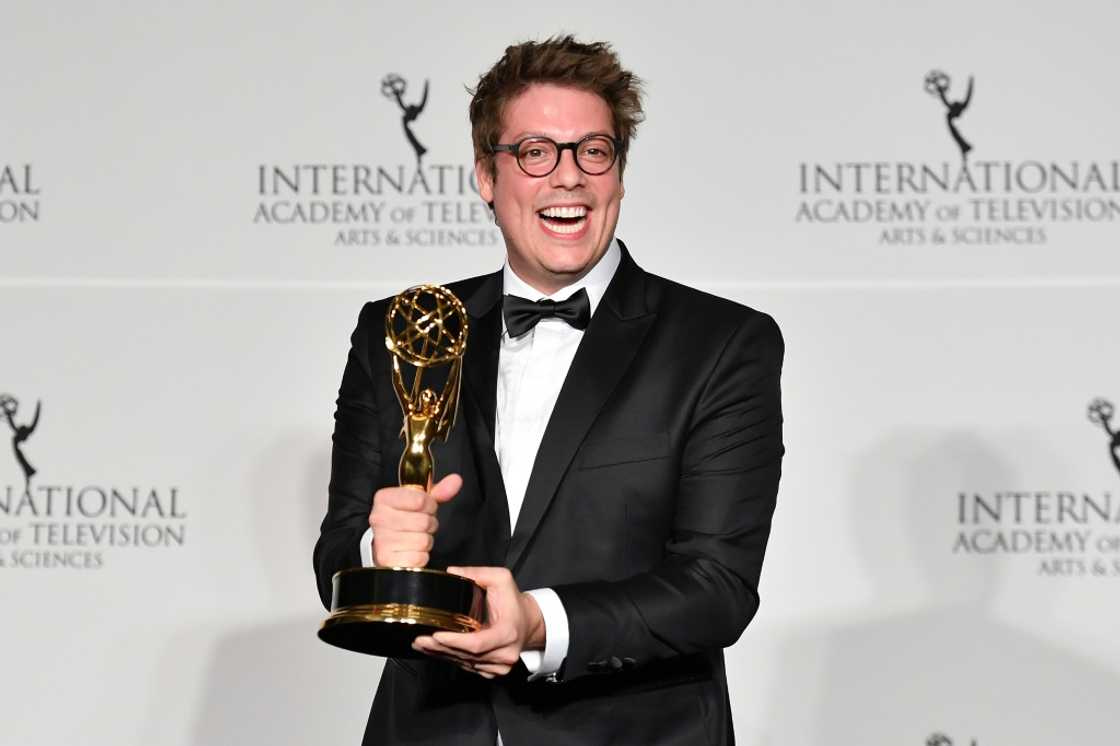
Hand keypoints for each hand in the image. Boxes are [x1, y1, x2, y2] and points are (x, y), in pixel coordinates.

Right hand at [368, 474, 460, 566]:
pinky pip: (419, 558)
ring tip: (415, 538)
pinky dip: (420, 557)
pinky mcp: (386, 560)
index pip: (420, 500)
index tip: (424, 508)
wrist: (386, 545)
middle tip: (419, 526)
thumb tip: (456, 481)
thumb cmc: (404, 520)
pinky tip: (411, 551)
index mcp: (384, 498)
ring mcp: (382, 540)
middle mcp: (379, 518)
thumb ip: (439, 491)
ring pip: (423, 541)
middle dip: (429, 525)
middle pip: (424, 521)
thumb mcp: (419, 501)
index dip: (430, 505)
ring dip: (425, 541)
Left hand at [412, 566, 544, 678]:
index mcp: (507, 633)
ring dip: (442, 655)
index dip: (454, 642)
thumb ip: (478, 573)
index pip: (477, 644)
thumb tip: (452, 572)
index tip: (436, 635)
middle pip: (466, 656)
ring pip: (465, 664)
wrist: (528, 622)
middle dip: (440, 648)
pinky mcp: (492, 671)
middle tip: (420, 640)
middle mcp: (505, 653)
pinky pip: (468, 668)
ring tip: (422, 645)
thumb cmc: (514, 602)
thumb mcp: (501, 579)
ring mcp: (499, 666)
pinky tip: (437, 652)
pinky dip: (451, 659)